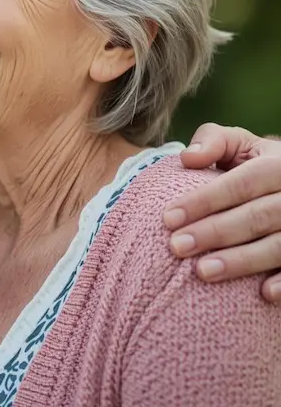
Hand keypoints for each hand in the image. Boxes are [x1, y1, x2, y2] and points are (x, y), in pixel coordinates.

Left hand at [163, 123, 280, 302]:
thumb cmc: (254, 163)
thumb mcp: (239, 144)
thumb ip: (213, 142)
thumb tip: (188, 158)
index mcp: (277, 164)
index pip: (240, 184)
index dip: (204, 201)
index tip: (168, 218)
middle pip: (257, 217)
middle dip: (214, 233)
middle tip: (177, 247)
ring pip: (279, 246)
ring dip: (242, 261)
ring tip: (202, 272)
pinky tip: (262, 295)